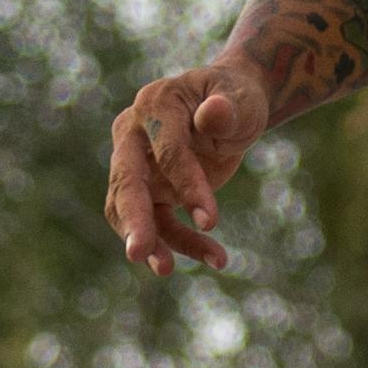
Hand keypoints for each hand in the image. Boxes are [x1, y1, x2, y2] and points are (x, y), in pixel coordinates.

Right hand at [104, 51, 286, 272]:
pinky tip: (215, 259)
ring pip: (134, 211)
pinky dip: (183, 244)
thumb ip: (226, 109)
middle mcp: (134, 136)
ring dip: (152, 242)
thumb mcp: (240, 98)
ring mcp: (139, 166)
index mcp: (155, 106)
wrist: (233, 106)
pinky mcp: (152, 192)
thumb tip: (214, 113)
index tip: (210, 221)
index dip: (187, 184)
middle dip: (134, 219)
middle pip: (126, 182)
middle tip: (138, 253)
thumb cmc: (236, 96)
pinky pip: (160, 224)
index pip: (167, 150)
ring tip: (167, 270)